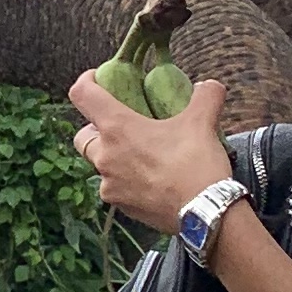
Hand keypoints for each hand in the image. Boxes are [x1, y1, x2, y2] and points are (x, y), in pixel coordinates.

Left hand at [66, 70, 232, 237]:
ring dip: (113, 157)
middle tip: (122, 125)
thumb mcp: (202, 122)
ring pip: (99, 165)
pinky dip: (127, 181)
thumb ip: (205, 96)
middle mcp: (105, 157)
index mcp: (116, 129)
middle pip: (83, 136)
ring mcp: (110, 185)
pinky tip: (151, 179)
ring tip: (142, 154)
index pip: (82, 94)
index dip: (86, 81)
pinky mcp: (121, 207)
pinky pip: (115, 188)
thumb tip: (209, 86)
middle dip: (95, 129)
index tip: (96, 78)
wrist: (205, 213)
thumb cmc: (196, 164)